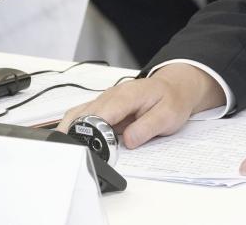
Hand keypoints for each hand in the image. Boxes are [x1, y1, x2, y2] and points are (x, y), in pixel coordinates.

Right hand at [57, 63, 224, 148]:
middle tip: (78, 157)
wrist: (174, 87)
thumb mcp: (168, 116)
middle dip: (77, 136)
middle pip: (82, 115)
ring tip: (72, 154)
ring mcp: (104, 100)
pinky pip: (81, 116)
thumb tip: (128, 141)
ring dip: (72, 132)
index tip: (95, 151)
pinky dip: (75, 129)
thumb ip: (147, 128)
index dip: (94, 133)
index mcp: (127, 96)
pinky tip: (75, 143)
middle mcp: (110, 96)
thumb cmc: (171, 99)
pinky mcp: (102, 107)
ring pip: (77, 115)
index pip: (101, 114)